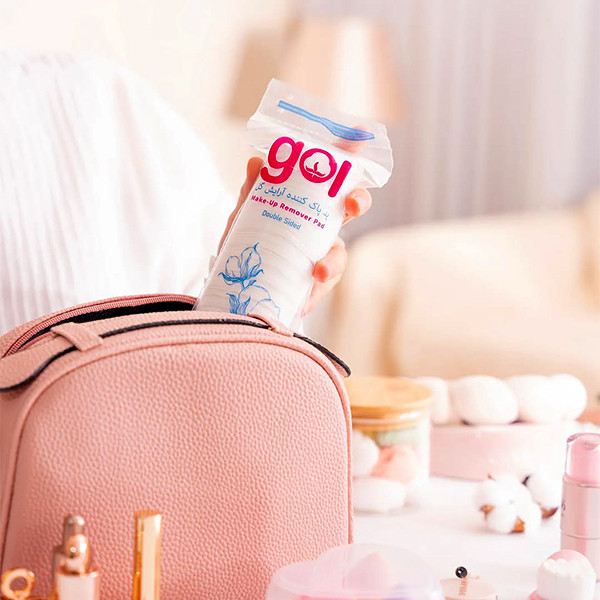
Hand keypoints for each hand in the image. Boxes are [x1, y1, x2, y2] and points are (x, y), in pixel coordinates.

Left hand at [220, 156, 371, 315]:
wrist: (234, 287)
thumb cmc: (246, 244)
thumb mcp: (244, 215)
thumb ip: (250, 192)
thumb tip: (256, 162)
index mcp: (308, 202)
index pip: (331, 174)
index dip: (348, 155)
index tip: (359, 135)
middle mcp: (322, 226)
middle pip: (351, 209)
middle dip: (359, 201)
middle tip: (353, 204)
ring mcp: (321, 255)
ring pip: (340, 254)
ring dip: (334, 261)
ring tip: (319, 272)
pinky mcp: (315, 286)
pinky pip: (322, 289)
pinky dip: (315, 294)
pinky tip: (304, 300)